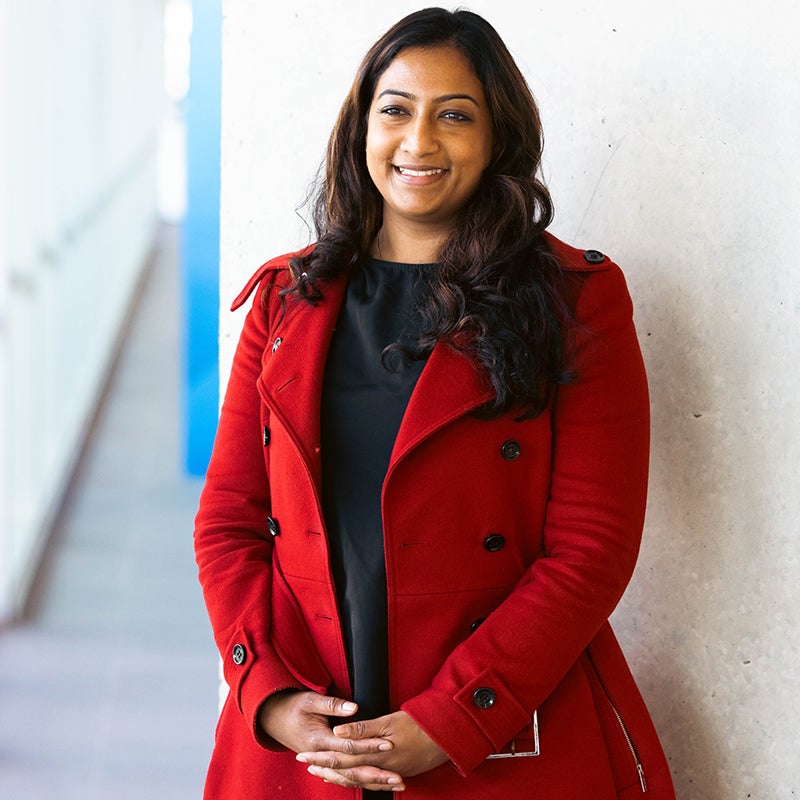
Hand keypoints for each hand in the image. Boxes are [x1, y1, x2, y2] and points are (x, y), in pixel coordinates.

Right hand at [258, 692, 403, 790]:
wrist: (273, 718)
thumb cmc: (293, 706)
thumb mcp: (311, 700)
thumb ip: (333, 705)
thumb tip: (353, 708)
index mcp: (319, 740)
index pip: (349, 746)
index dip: (369, 745)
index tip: (388, 744)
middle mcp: (322, 755)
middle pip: (353, 769)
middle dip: (377, 774)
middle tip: (398, 777)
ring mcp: (323, 762)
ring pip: (351, 778)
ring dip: (374, 782)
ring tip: (395, 784)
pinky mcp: (325, 763)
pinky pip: (345, 777)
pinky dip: (361, 782)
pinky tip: (376, 784)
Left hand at [297, 710, 447, 790]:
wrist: (446, 737)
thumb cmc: (419, 724)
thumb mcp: (389, 721)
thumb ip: (363, 728)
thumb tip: (338, 731)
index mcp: (373, 753)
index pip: (340, 756)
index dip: (321, 756)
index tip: (304, 754)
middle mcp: (378, 767)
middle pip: (345, 770)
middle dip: (324, 767)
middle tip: (305, 764)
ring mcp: (388, 772)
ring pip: (356, 779)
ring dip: (337, 776)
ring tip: (322, 773)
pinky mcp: (396, 772)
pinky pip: (370, 781)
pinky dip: (356, 780)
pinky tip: (350, 776)